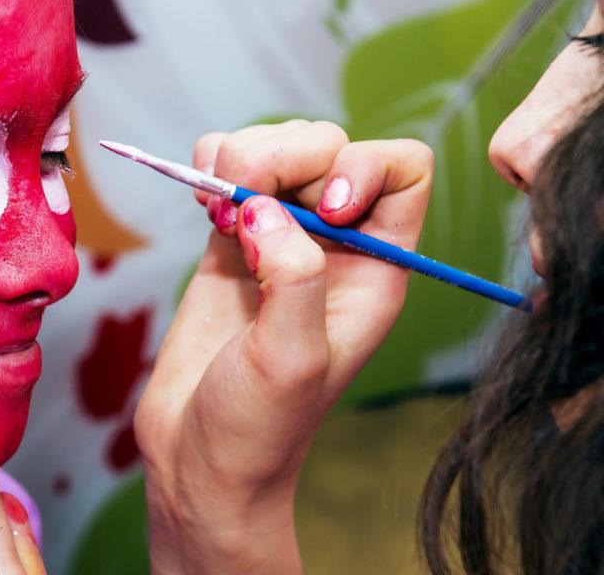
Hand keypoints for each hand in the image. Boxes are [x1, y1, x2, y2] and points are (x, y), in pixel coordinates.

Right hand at [134, 121, 432, 573]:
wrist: (200, 458)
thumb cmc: (259, 427)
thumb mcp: (290, 358)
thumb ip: (294, 276)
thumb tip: (262, 207)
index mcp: (378, 268)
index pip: (403, 170)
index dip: (364, 166)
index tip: (322, 209)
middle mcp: (337, 243)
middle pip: (328, 144)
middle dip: (279, 157)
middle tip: (237, 208)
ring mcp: (282, 234)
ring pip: (277, 146)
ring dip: (239, 158)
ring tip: (216, 216)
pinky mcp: (232, 238)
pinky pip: (228, 165)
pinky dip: (208, 165)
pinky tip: (202, 209)